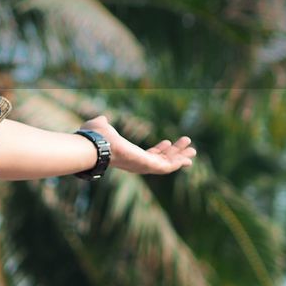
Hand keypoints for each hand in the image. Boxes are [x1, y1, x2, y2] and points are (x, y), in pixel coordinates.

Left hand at [80, 115, 195, 175]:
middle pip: (161, 161)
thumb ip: (103, 123)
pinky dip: (177, 162)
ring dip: (180, 157)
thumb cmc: (93, 138)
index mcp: (128, 155)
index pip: (147, 155)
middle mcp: (136, 163)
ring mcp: (142, 166)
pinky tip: (187, 157)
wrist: (92, 145)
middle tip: (189, 147)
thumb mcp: (100, 126)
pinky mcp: (147, 166)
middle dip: (175, 154)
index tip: (167, 141)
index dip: (159, 150)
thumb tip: (102, 119)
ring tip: (193, 150)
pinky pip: (167, 167)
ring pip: (167, 164)